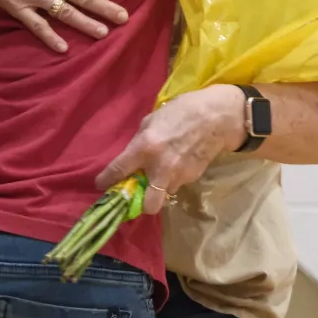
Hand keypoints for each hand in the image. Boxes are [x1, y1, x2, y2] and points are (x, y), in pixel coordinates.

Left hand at [94, 84, 245, 214]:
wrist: (215, 117)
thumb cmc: (180, 112)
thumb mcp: (152, 120)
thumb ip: (140, 141)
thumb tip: (133, 157)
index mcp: (145, 148)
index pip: (119, 170)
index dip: (106, 180)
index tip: (101, 184)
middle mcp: (160, 167)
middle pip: (149, 205)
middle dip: (142, 204)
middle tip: (138, 192)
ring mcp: (178, 175)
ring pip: (164, 195)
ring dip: (159, 188)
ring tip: (162, 171)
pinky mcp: (192, 177)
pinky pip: (177, 184)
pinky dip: (173, 178)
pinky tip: (178, 163)